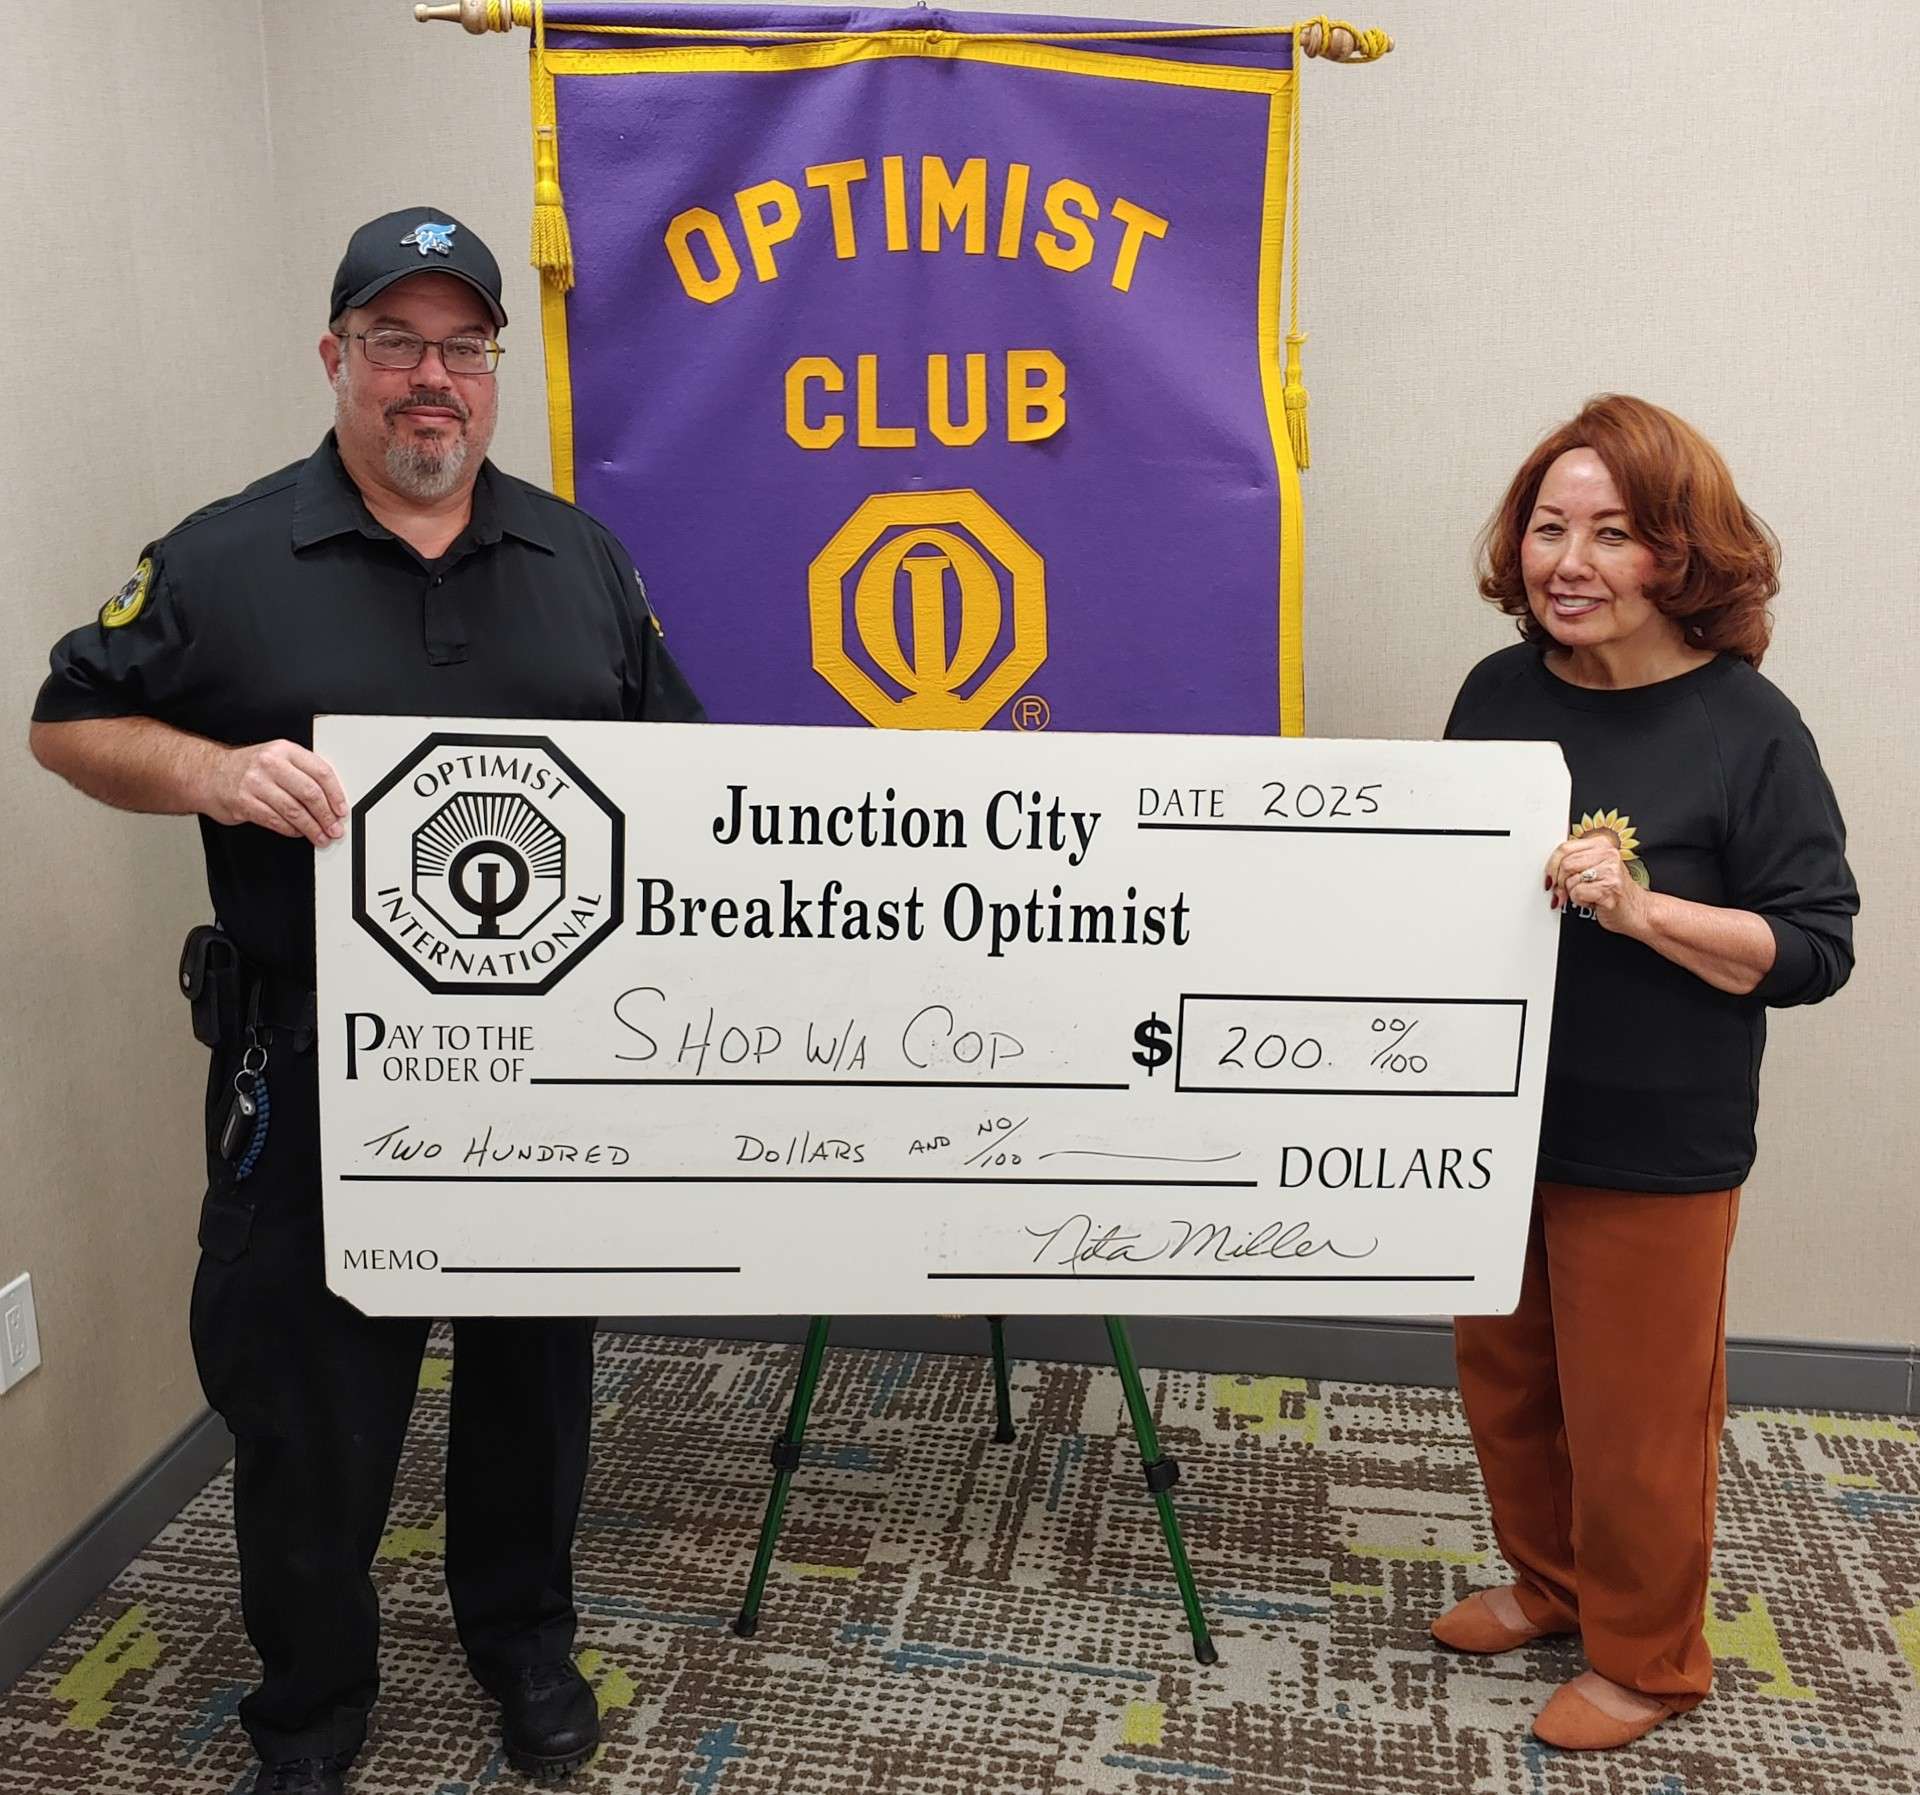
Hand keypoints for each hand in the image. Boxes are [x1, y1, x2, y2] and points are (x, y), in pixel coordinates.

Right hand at [203, 740, 348, 845]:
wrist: (208, 773)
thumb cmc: (248, 768)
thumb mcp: (277, 758)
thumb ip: (302, 771)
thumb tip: (331, 799)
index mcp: (284, 750)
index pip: (320, 772)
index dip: (336, 795)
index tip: (342, 810)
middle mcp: (270, 764)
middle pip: (310, 793)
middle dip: (326, 816)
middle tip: (334, 828)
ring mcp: (255, 783)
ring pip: (294, 810)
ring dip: (311, 828)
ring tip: (320, 836)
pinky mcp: (244, 802)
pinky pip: (276, 821)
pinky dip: (291, 830)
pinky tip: (298, 832)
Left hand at [1546, 832, 1646, 935]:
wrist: (1638, 910)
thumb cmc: (1612, 890)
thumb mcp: (1594, 868)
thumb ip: (1574, 862)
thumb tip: (1549, 869)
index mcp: (1602, 845)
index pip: (1564, 848)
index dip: (1551, 866)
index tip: (1550, 877)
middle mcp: (1608, 855)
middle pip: (1565, 865)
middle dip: (1560, 882)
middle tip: (1564, 892)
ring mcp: (1610, 872)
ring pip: (1570, 880)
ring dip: (1572, 893)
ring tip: (1586, 895)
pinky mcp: (1609, 890)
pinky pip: (1577, 894)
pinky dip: (1579, 902)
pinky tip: (1592, 901)